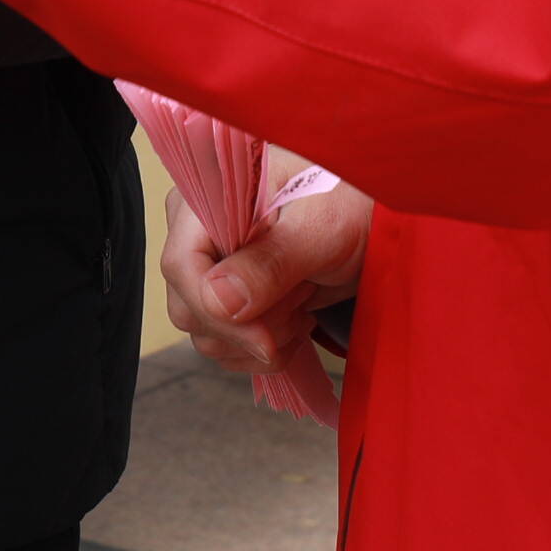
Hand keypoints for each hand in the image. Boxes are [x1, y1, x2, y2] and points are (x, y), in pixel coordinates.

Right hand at [156, 155, 371, 380]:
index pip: (181, 266)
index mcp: (204, 201)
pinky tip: (299, 317)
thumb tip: (220, 301)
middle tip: (302, 295)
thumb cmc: (348, 205)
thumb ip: (270, 263)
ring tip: (304, 298)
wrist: (369, 223)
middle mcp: (197, 237)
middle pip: (190, 309)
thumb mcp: (318, 229)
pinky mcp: (230, 302)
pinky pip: (229, 349)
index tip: (265, 338)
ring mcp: (211, 272)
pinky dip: (268, 349)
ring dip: (265, 337)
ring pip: (209, 337)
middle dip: (251, 324)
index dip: (216, 309)